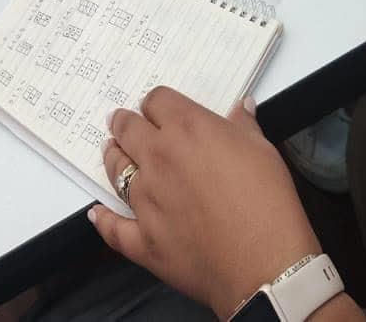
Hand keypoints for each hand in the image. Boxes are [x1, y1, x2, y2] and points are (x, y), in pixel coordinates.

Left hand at [89, 87, 321, 318]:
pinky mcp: (142, 237)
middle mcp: (158, 159)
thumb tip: (242, 109)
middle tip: (122, 122)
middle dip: (124, 123)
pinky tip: (97, 213)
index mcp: (187, 130)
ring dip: (112, 158)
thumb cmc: (268, 206)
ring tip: (111, 151)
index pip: (156, 101)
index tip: (157, 107)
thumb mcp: (263, 152)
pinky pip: (113, 226)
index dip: (156, 103)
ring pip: (115, 170)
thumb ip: (244, 126)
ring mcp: (145, 198)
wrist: (264, 264)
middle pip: (127, 129)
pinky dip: (103, 219)